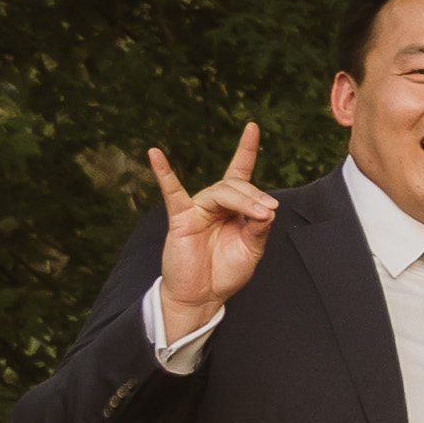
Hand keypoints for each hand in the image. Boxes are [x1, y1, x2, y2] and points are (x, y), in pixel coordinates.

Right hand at [142, 123, 278, 334]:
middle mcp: (215, 204)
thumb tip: (268, 208)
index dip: (246, 149)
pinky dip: (164, 172)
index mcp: (235, 208)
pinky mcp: (181, 218)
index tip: (252, 127)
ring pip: (221, 191)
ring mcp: (197, 209)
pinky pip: (172, 192)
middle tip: (267, 213)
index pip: (242, 174)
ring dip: (243, 199)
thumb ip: (258, 228)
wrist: (202, 296)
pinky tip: (155, 154)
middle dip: (256, 197)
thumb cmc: (225, 272)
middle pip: (237, 186)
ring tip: (259, 213)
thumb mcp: (251, 249)